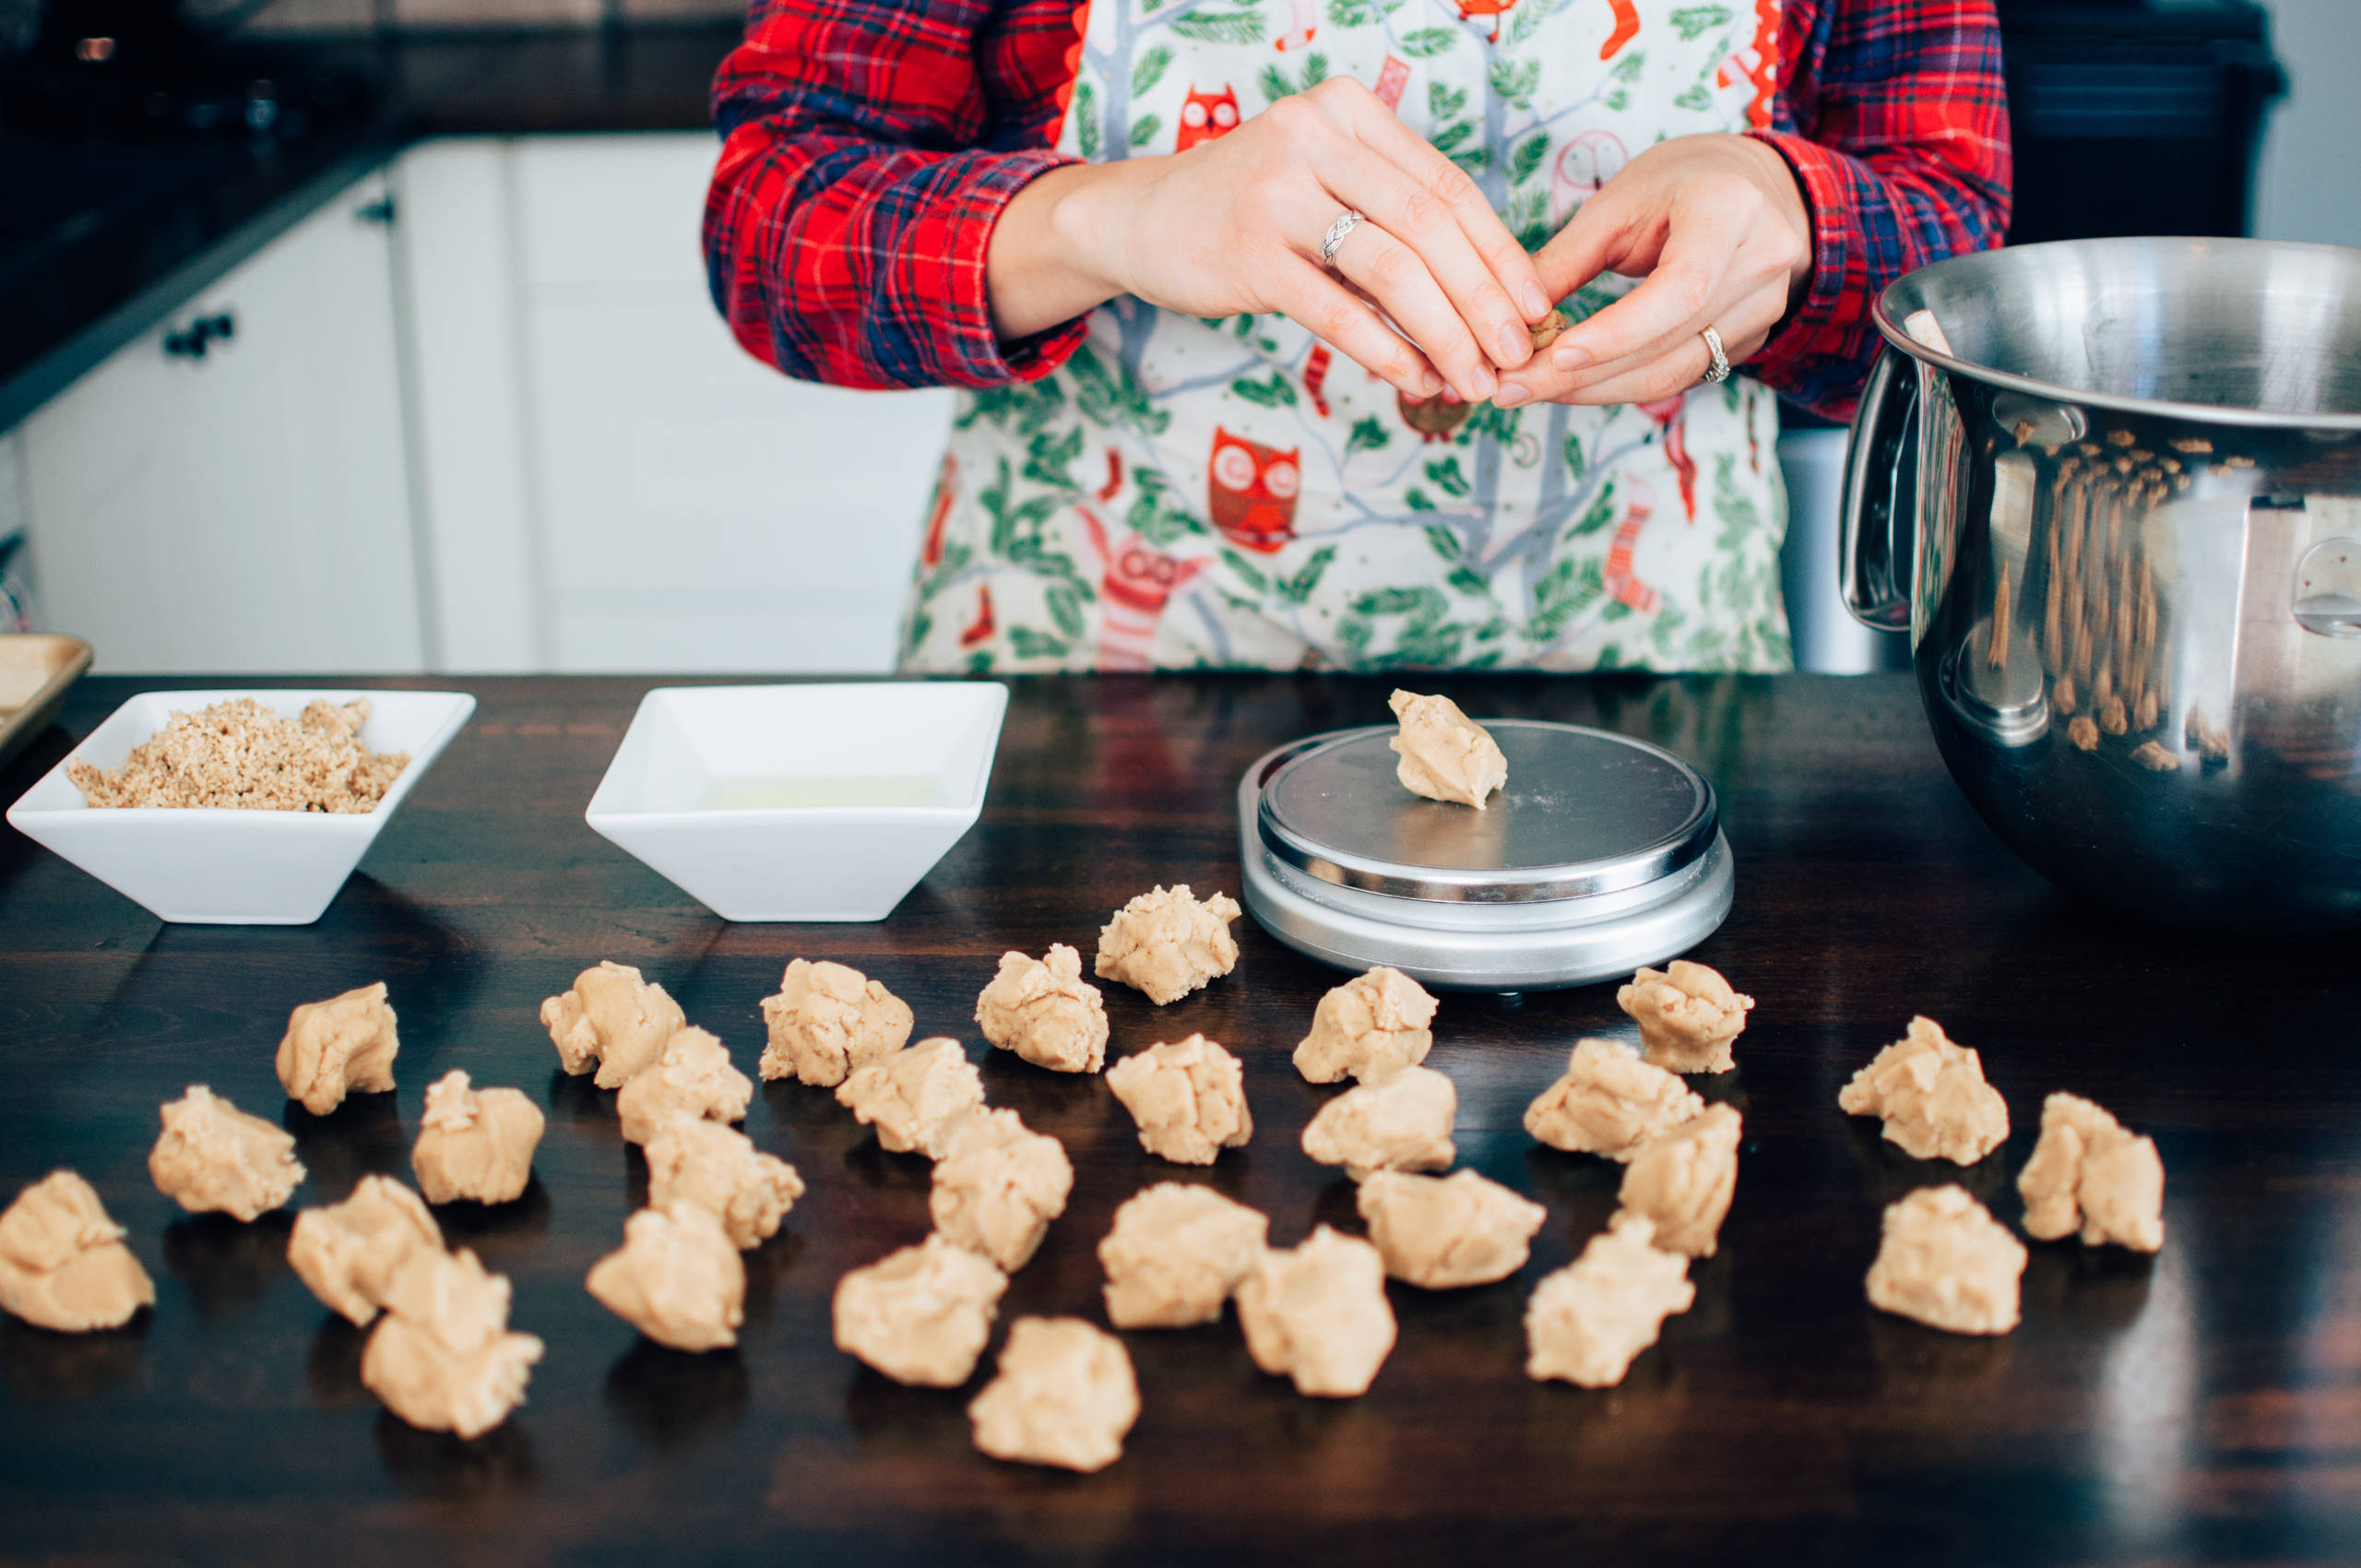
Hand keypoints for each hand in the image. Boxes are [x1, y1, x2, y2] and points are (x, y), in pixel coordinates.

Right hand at [988, 78, 1554, 403]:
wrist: (1140, 219)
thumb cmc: (1249, 210)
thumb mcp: (1323, 182)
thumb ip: (1391, 212)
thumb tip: (1488, 290)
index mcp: (1347, 111)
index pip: (1448, 186)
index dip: (1501, 254)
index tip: (1534, 308)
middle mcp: (1315, 136)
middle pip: (1431, 227)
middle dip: (1484, 301)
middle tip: (1513, 356)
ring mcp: (1278, 192)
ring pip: (1393, 268)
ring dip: (1444, 334)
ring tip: (1471, 379)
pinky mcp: (1248, 252)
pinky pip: (1337, 310)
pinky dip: (1386, 350)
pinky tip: (1415, 379)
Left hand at [1492, 134, 1811, 408]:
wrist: (1752, 186)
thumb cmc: (1677, 183)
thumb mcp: (1616, 204)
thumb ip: (1565, 261)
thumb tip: (1507, 321)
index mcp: (1730, 210)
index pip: (1678, 291)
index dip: (1615, 334)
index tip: (1551, 356)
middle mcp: (1761, 262)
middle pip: (1667, 346)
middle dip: (1580, 376)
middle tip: (1509, 387)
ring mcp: (1764, 308)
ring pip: (1671, 375)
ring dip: (1592, 391)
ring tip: (1528, 390)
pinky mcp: (1751, 340)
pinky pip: (1679, 376)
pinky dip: (1618, 384)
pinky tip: (1571, 384)